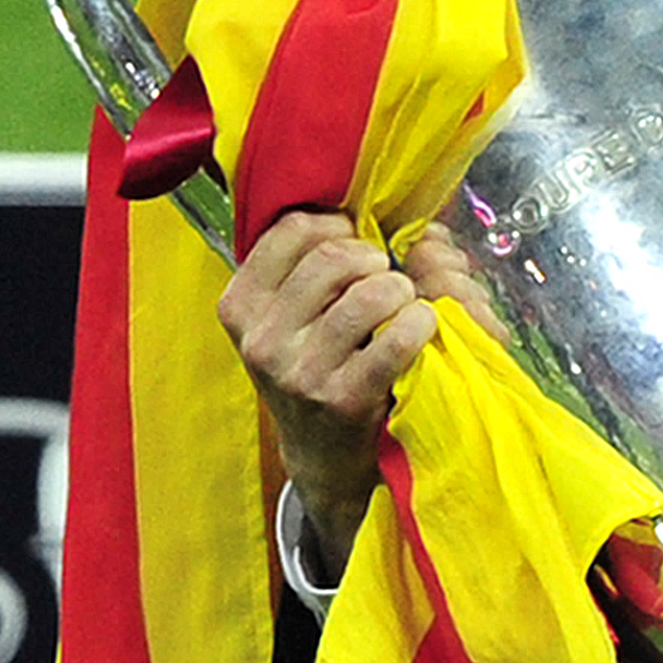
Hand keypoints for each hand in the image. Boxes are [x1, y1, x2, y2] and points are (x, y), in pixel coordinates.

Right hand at [217, 211, 440, 572]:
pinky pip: (395, 338)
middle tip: (385, 275)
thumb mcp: (283, 319)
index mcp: (240, 307)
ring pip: (366, 295)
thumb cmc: (312, 369)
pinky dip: (419, 323)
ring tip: (405, 301)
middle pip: (332, 258)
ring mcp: (299, 373)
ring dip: (399, 289)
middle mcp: (261, 340)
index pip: (291, 231)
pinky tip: (422, 325)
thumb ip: (299, 266)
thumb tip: (346, 206)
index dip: (336, 226)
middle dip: (372, 257)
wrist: (322, 457)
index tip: (354, 241)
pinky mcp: (342, 400)